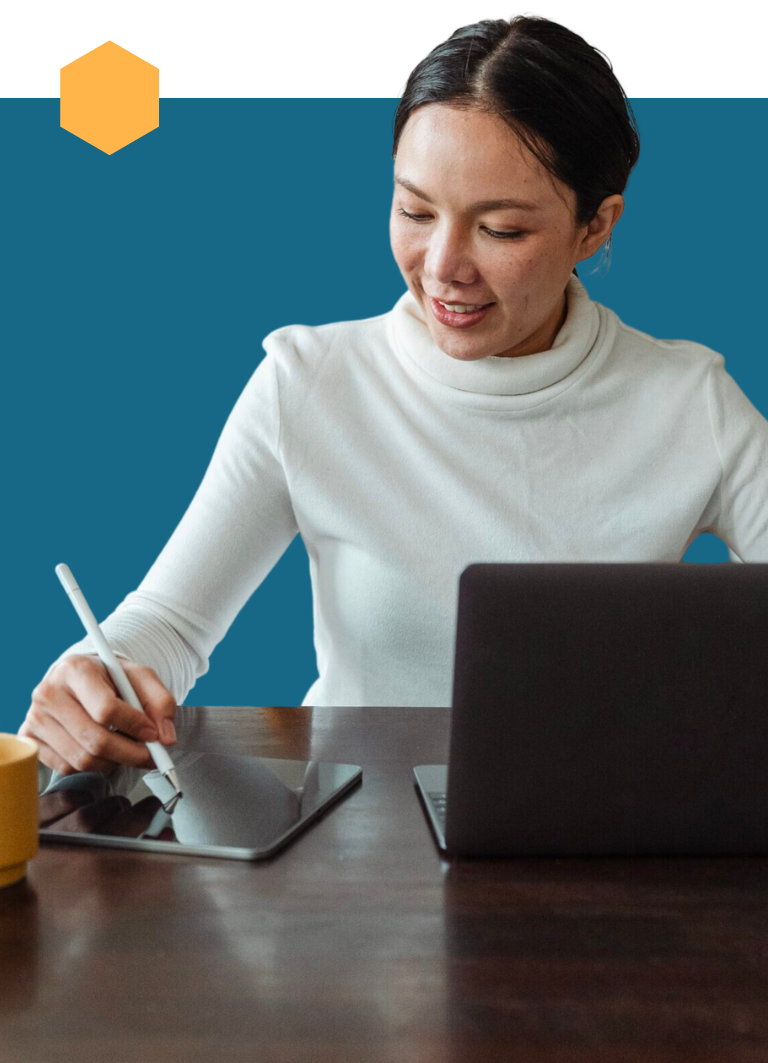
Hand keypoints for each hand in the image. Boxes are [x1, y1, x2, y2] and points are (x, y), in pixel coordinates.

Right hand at [20, 654, 177, 775]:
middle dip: (130, 753)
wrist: (80, 680)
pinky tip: (102, 750)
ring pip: (82, 759)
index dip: (134, 726)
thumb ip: (161, 702)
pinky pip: (67, 766)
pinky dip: (92, 766)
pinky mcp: (31, 739)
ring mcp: (36, 717)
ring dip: (113, 762)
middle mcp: (49, 692)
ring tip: (127, 749)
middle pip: (95, 739)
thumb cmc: (111, 679)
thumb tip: (165, 738)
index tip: (153, 734)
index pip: (106, 708)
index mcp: (75, 669)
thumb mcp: (140, 678)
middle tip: (151, 756)